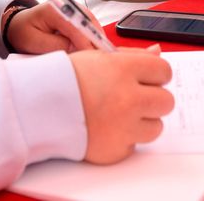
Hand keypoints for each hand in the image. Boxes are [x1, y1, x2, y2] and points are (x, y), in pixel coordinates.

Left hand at [6, 1, 105, 53]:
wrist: (19, 25)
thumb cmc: (24, 33)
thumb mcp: (35, 42)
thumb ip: (56, 45)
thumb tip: (77, 48)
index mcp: (53, 9)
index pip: (74, 25)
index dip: (85, 41)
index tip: (92, 56)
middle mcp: (66, 5)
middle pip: (87, 20)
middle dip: (96, 38)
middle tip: (104, 57)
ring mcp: (72, 8)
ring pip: (91, 21)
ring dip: (97, 37)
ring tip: (103, 54)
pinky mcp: (75, 15)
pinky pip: (88, 24)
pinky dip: (94, 35)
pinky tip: (97, 48)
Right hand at [70, 47, 173, 163]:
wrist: (37, 106)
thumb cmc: (66, 78)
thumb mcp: (99, 57)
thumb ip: (133, 56)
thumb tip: (158, 53)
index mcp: (124, 70)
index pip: (164, 71)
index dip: (155, 75)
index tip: (146, 78)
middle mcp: (128, 98)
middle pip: (166, 101)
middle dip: (153, 99)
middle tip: (133, 98)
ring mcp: (123, 127)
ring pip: (155, 127)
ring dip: (141, 122)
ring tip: (118, 115)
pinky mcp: (116, 150)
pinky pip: (134, 146)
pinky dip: (123, 139)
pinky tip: (106, 128)